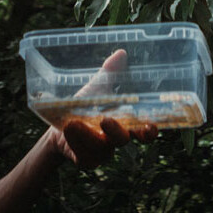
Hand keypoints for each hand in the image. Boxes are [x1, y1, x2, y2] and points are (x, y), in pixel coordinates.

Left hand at [45, 49, 157, 168]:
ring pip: (98, 147)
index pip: (142, 130)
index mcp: (124, 124)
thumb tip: (121, 53)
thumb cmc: (86, 107)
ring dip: (86, 134)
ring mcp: (101, 152)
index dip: (149, 131)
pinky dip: (74, 139)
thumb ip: (110, 74)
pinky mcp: (85, 159)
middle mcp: (115, 140)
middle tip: (106, 120)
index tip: (151, 126)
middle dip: (116, 131)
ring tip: (73, 123)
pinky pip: (82, 152)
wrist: (60, 128)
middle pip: (122, 139)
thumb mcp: (98, 89)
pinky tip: (68, 128)